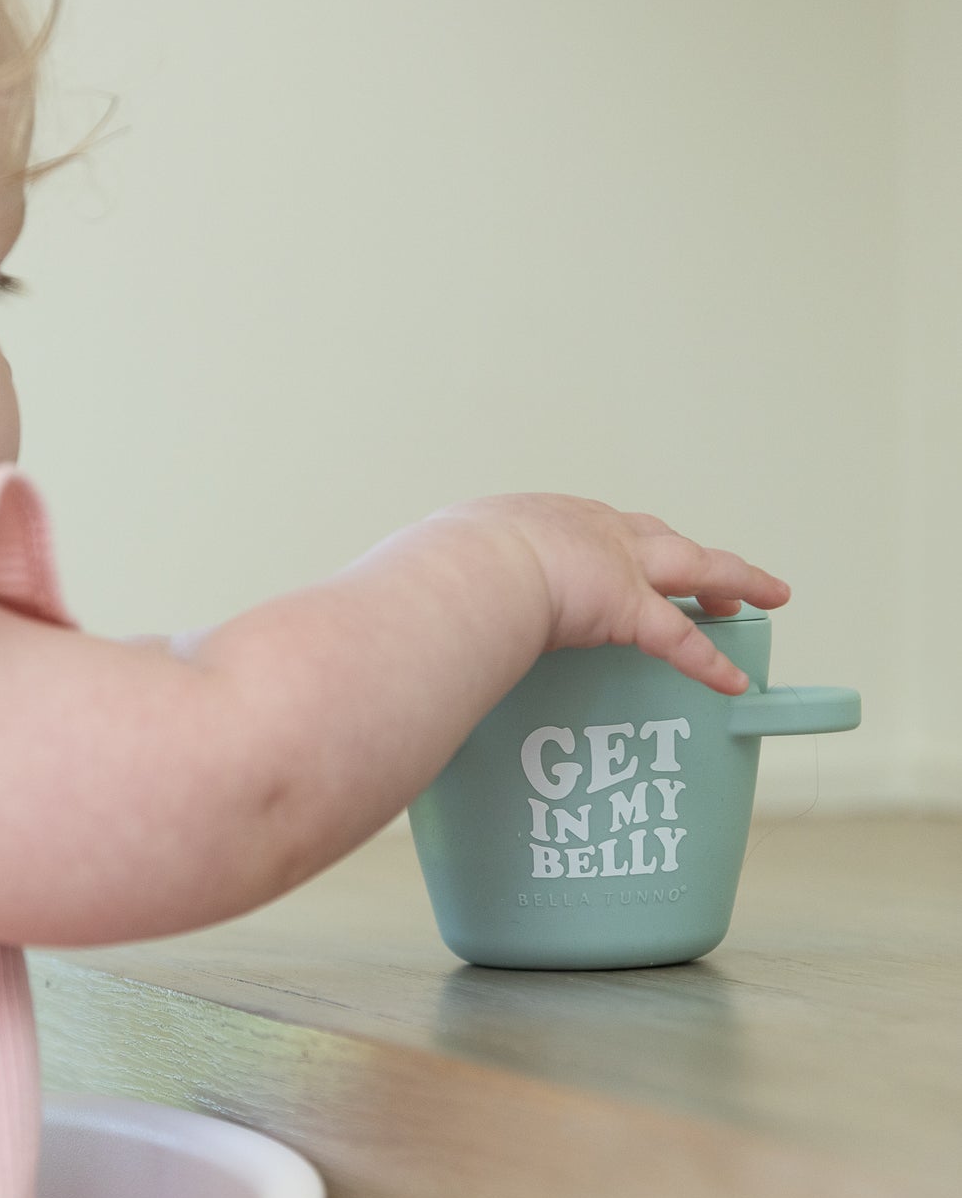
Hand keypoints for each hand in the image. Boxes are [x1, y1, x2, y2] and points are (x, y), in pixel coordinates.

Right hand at [449, 495, 790, 693]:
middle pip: (660, 537)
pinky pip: (680, 639)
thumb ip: (456, 587)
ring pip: (695, 566)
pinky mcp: (628, 606)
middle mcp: (592, 529)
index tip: (627, 555)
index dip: (622, 542)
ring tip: (766, 594)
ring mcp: (617, 564)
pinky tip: (736, 681)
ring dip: (734, 578)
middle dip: (691, 554)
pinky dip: (710, 661)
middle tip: (715, 575)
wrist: (468, 567)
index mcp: (542, 517)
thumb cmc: (444, 568)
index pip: (595, 527)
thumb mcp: (447, 563)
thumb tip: (431, 616)